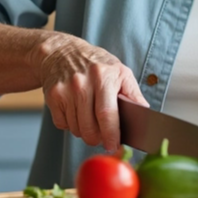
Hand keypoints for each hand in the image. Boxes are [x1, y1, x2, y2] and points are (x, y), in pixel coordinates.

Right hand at [31, 33, 147, 151]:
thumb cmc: (96, 65)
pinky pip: (62, 124)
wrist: (62, 52)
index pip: (107, 114)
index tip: (114, 146)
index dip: (111, 135)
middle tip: (102, 137)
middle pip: (89, 127)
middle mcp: (82, 82)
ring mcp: (65, 89)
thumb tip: (144, 115)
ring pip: (76, 129)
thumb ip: (133, 94)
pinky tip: (75, 111)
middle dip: (97, 139)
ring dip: (84, 131)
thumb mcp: (120, 72)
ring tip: (89, 118)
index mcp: (103, 76)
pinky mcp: (52, 96)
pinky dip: (70, 124)